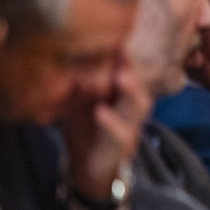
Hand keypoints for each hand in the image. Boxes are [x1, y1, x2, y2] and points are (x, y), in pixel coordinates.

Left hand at [58, 50, 150, 200]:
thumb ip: (80, 86)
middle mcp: (131, 111)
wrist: (88, 169)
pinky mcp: (123, 148)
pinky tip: (101, 112)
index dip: (127, 58)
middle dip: (134, 68)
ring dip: (133, 91)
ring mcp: (131, 129)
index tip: (119, 40)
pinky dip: (113, 123)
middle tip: (124, 52)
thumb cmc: (87, 132)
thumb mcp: (80, 105)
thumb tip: (69, 60)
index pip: (129, 74)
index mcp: (122, 98)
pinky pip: (122, 135)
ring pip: (140, 108)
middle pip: (140, 86)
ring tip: (121, 76)